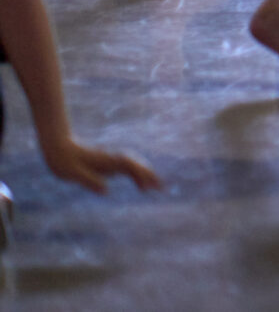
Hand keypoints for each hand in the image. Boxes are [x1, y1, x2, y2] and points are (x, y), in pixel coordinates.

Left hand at [40, 132, 162, 193]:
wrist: (58, 147)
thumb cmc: (63, 160)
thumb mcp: (73, 173)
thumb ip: (89, 181)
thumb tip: (105, 190)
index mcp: (106, 160)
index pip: (129, 166)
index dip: (141, 175)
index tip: (148, 186)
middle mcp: (112, 158)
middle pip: (136, 165)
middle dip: (149, 175)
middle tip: (161, 187)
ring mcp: (111, 160)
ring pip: (134, 165)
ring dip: (145, 174)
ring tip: (155, 186)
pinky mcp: (108, 163)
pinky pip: (127, 168)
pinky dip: (137, 174)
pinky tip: (139, 183)